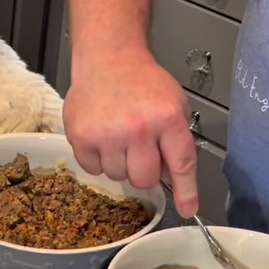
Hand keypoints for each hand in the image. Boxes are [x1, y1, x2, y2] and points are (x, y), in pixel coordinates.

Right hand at [63, 48, 198, 217]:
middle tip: (140, 150)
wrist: (108, 59)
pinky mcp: (81, 136)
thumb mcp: (173, 106)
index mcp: (167, 118)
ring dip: (119, 163)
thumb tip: (174, 181)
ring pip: (117, 176)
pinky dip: (98, 158)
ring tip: (119, 136)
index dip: (186, 192)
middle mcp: (137, 127)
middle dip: (143, 171)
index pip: (181, 164)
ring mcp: (107, 133)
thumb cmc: (142, 82)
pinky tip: (102, 136)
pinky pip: (93, 169)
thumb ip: (177, 143)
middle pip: (144, 179)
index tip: (187, 209)